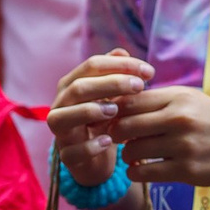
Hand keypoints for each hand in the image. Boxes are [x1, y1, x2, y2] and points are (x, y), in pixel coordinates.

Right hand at [45, 49, 155, 182]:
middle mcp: (61, 104)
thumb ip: (115, 74)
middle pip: (80, 87)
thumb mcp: (112, 95)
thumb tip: (122, 51)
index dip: (121, 65)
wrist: (95, 158)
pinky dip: (91, 145)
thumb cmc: (103, 120)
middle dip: (111, 84)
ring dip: (91, 111)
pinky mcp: (66, 155)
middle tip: (140, 86)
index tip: (149, 72)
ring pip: (66, 116)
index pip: (92, 65)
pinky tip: (109, 141)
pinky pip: (73, 150)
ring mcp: (60, 131)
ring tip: (116, 111)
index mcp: (71, 84)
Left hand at [108, 86, 209, 190]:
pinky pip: (144, 172)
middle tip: (120, 141)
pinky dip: (136, 173)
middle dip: (116, 135)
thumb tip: (123, 104)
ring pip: (132, 150)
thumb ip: (164, 102)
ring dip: (127, 156)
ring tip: (134, 156)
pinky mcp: (187, 171)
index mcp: (180, 97)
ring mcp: (183, 145)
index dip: (116, 111)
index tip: (116, 120)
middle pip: (124, 124)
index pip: (130, 100)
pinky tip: (141, 170)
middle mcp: (180, 118)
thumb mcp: (197, 102)